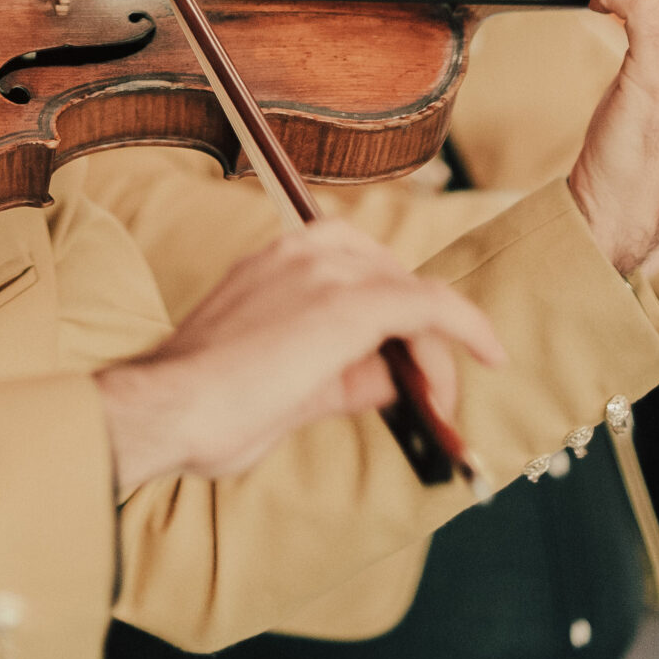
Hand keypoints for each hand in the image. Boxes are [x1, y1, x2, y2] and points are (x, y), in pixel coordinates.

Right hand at [94, 217, 504, 489]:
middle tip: (431, 395)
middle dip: (419, 337)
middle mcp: (304, 251)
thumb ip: (344, 373)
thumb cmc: (209, 404)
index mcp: (279, 260)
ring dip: (435, 348)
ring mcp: (326, 272)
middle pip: (392, 281)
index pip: (361, 271)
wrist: (168, 408)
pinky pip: (429, 305)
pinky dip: (465, 327)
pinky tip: (490, 354)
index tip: (416, 359)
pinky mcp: (349, 305)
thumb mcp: (287, 382)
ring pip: (411, 296)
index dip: (398, 315)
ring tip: (440, 400)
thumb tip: (396, 379)